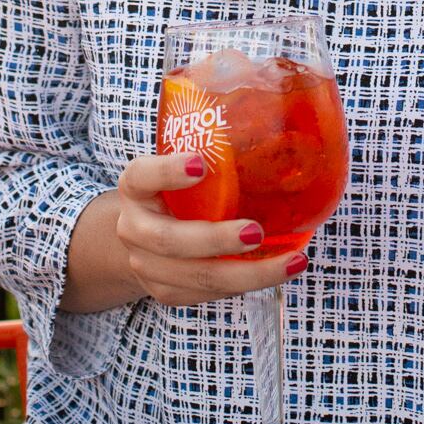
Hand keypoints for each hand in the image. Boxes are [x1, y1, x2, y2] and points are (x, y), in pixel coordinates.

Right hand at [115, 151, 306, 306]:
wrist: (142, 238)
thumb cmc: (173, 194)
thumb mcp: (177, 169)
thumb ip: (209, 156)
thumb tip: (277, 129)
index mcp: (135, 187)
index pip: (142, 175)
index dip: (168, 171)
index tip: (200, 164)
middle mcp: (133, 228)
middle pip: (169, 240)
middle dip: (216, 240)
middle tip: (256, 231)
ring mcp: (146, 265)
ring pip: (196, 277)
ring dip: (248, 273)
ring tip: (290, 262)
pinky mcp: (166, 292)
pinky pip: (208, 294)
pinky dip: (245, 284)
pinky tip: (277, 272)